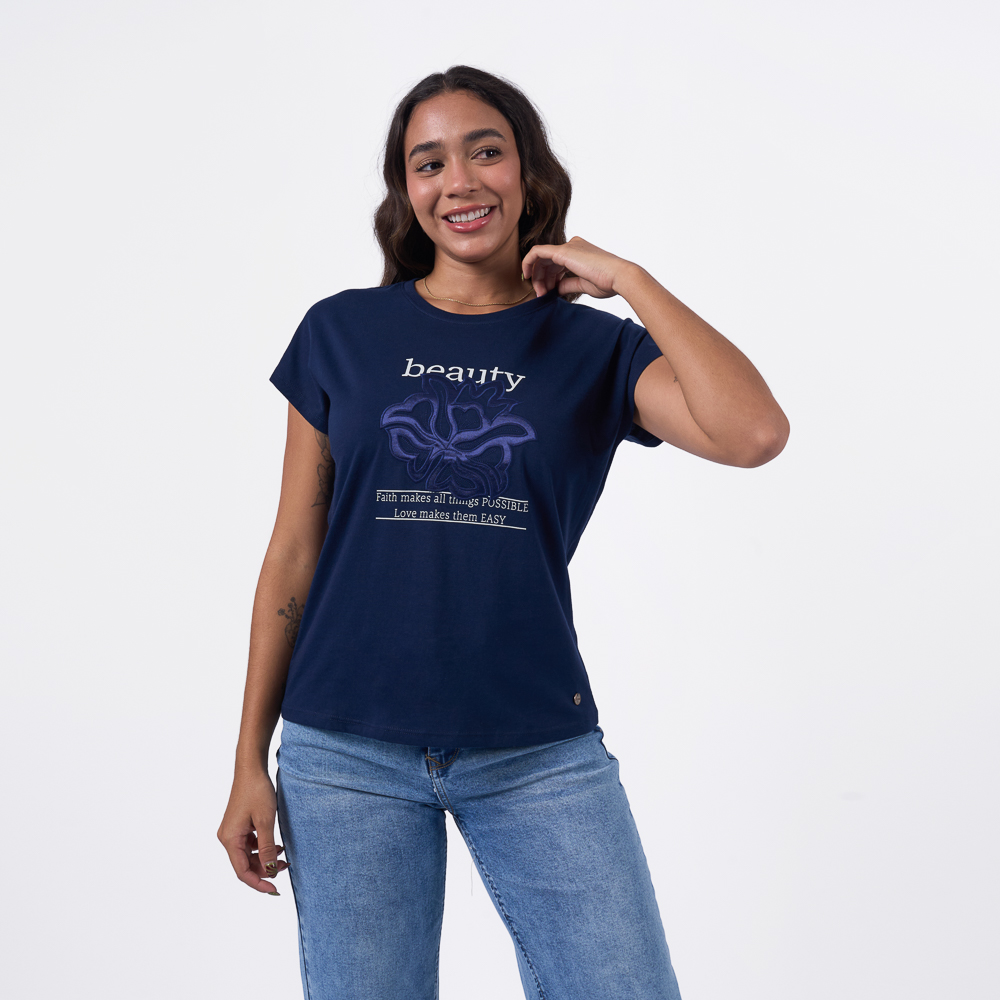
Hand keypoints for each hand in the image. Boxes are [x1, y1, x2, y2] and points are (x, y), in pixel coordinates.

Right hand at [218, 770, 289, 894]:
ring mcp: (232, 831)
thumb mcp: (266, 821)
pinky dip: (262, 848)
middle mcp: (227, 837)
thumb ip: (267, 848)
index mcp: (230, 839)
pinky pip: (249, 845)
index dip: (258, 883)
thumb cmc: (257, 791)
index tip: (274, 890)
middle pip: (244, 865)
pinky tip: (276, 845)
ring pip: (248, 856)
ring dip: (264, 859)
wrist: (251, 769)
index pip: (242, 871)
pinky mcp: (238, 826)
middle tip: (285, 868)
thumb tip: (271, 871)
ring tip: (283, 857)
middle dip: (264, 870)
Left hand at [521, 236, 632, 299]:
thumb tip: (556, 289)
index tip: (547, 293)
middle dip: (541, 279)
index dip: (549, 279)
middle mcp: (573, 246)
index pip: (557, 264)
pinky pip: (537, 252)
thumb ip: (568, 284)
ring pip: (541, 259)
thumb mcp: (583, 284)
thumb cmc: (608, 282)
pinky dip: (528, 262)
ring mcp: (568, 247)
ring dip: (537, 277)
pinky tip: (526, 275)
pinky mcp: (562, 251)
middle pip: (548, 262)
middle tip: (541, 295)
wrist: (619, 277)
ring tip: (540, 294)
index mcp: (579, 252)